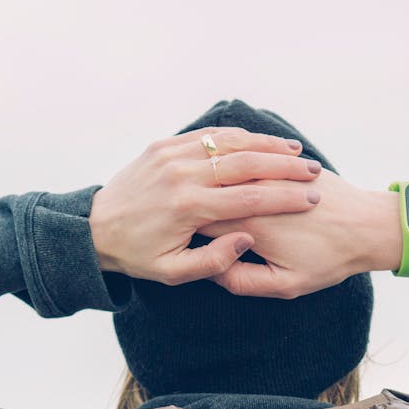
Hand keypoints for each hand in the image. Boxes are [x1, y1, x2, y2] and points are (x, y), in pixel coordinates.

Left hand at [89, 127, 322, 284]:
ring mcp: (171, 156)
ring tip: (295, 154)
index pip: (249, 198)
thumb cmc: (138, 256)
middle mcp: (182, 175)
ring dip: (266, 146)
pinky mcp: (163, 146)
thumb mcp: (174, 273)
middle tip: (313, 172)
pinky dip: (237, 136)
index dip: (285, 197)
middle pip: (246, 164)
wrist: (94, 229)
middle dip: (284, 167)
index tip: (311, 199)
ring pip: (229, 143)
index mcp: (189, 208)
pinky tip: (260, 142)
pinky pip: (208, 136)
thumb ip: (214, 261)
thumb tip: (245, 240)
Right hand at [198, 169, 402, 298]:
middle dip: (193, 198)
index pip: (197, 221)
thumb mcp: (285, 285)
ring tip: (198, 183)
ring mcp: (271, 174)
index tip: (175, 235)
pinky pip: (252, 158)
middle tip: (180, 207)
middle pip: (208, 191)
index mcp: (250, 226)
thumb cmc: (329, 260)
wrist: (370, 227)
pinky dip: (236, 163)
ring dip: (213, 175)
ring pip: (227, 169)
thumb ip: (240, 280)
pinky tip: (227, 169)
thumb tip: (211, 271)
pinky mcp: (284, 164)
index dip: (184, 228)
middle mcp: (256, 194)